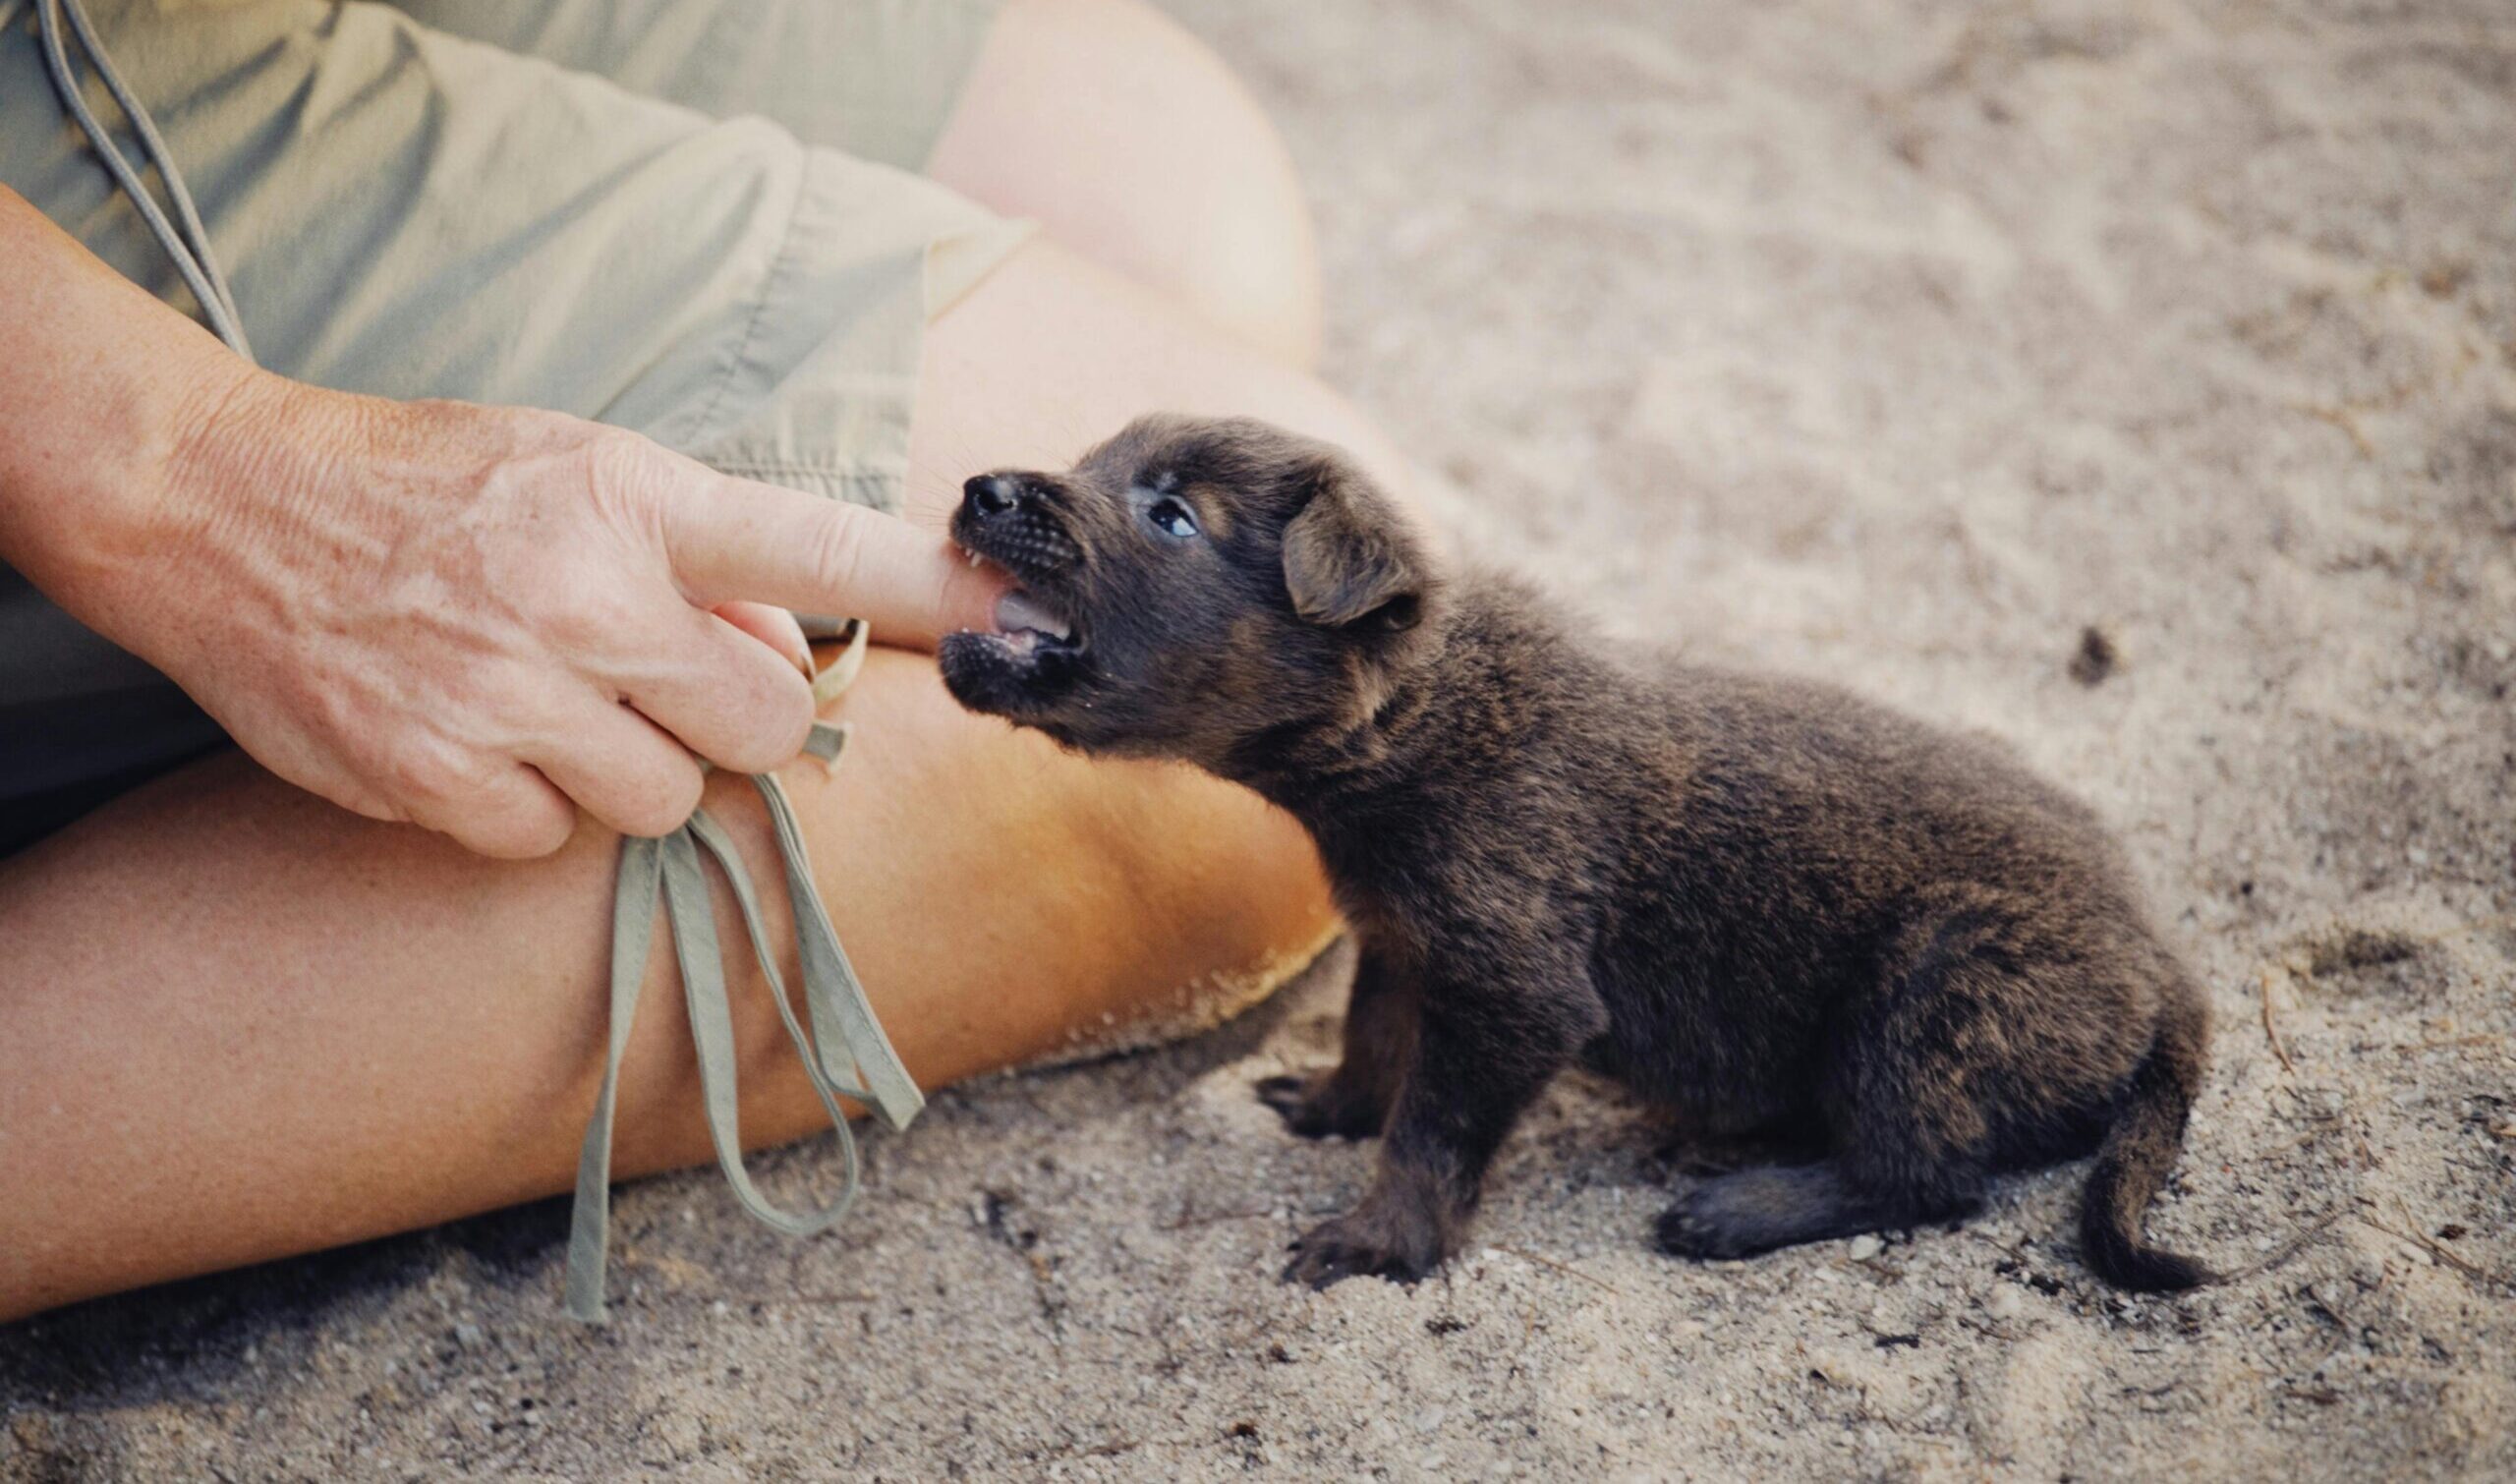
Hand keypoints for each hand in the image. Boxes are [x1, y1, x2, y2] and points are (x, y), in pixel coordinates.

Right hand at [64, 369, 1002, 856]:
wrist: (219, 508)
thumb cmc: (431, 486)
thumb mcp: (579, 469)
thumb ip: (702, 559)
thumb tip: (792, 652)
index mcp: (633, 499)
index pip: (820, 549)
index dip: (934, 592)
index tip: (1026, 617)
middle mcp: (583, 599)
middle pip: (763, 724)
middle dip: (732, 715)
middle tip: (654, 676)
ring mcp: (507, 697)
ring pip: (665, 800)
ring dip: (630, 767)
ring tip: (548, 699)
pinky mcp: (434, 778)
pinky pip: (553, 840)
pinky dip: (528, 807)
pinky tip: (475, 738)